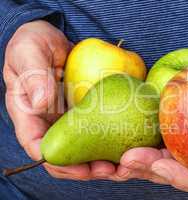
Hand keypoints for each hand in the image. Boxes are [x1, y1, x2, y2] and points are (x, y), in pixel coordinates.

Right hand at [4, 20, 121, 180]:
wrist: (55, 37)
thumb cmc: (34, 42)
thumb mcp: (28, 52)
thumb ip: (32, 75)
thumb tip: (41, 103)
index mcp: (28, 115)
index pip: (38, 146)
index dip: (58, 164)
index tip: (82, 169)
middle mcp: (49, 122)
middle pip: (65, 156)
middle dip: (86, 169)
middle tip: (111, 171)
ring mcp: (69, 118)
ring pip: (83, 148)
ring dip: (102, 160)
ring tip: (124, 164)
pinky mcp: (87, 111)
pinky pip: (98, 130)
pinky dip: (111, 141)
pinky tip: (129, 143)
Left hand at [116, 64, 187, 194]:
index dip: (183, 176)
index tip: (160, 164)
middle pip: (173, 176)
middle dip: (145, 172)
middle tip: (120, 162)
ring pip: (158, 166)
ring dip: (130, 166)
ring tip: (103, 162)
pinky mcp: (179, 140)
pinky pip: (154, 148)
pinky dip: (132, 148)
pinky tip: (110, 144)